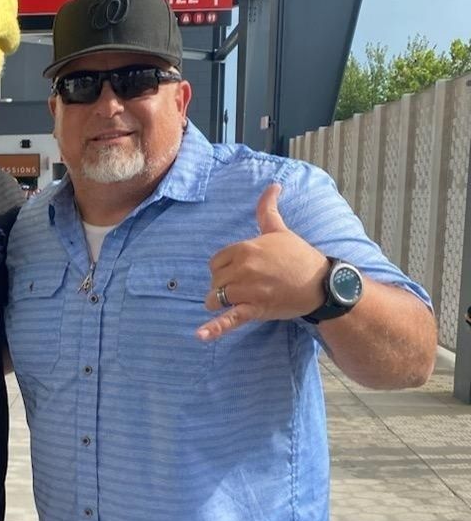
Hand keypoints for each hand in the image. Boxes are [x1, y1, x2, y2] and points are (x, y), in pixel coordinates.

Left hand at [196, 183, 329, 341]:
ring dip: (220, 303)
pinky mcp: (255, 309)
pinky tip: (199, 335)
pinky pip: (229, 319)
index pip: (216, 261)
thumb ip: (268, 209)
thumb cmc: (299, 256)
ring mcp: (248, 290)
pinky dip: (213, 329)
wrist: (321, 283)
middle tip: (242, 287)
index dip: (224, 269)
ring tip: (234, 303)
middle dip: (223, 285)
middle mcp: (243, 268)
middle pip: (215, 280)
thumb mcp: (280, 230)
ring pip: (216, 298)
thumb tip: (273, 185)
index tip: (238, 272)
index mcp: (245, 248)